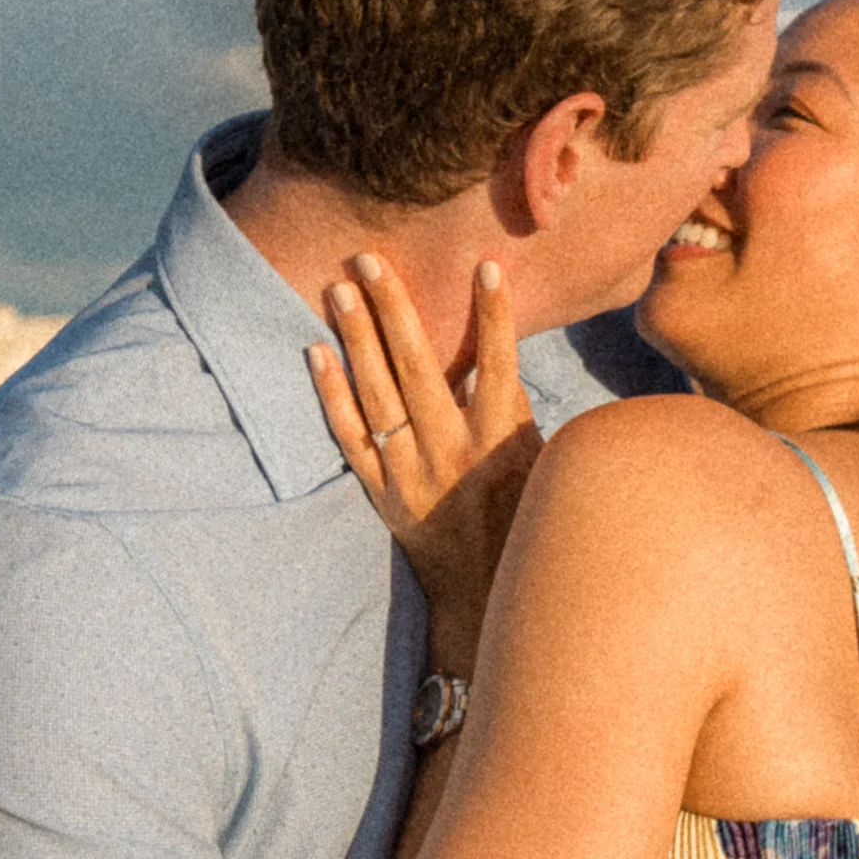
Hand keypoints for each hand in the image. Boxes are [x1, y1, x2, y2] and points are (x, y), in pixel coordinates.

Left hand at [308, 253, 541, 667]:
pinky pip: (349, 437)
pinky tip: (317, 354)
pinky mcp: (381, 493)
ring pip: (377, 393)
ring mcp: (411, 474)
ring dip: (356, 336)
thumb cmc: (524, 529)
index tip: (487, 266)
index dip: (494, 316)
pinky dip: (331, 395)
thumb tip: (510, 366)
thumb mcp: (541, 473)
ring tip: (338, 287)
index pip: (500, 364)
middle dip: (393, 307)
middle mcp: (453, 454)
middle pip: (419, 366)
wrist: (485, 600)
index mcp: (502, 444)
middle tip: (370, 258)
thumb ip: (521, 419)